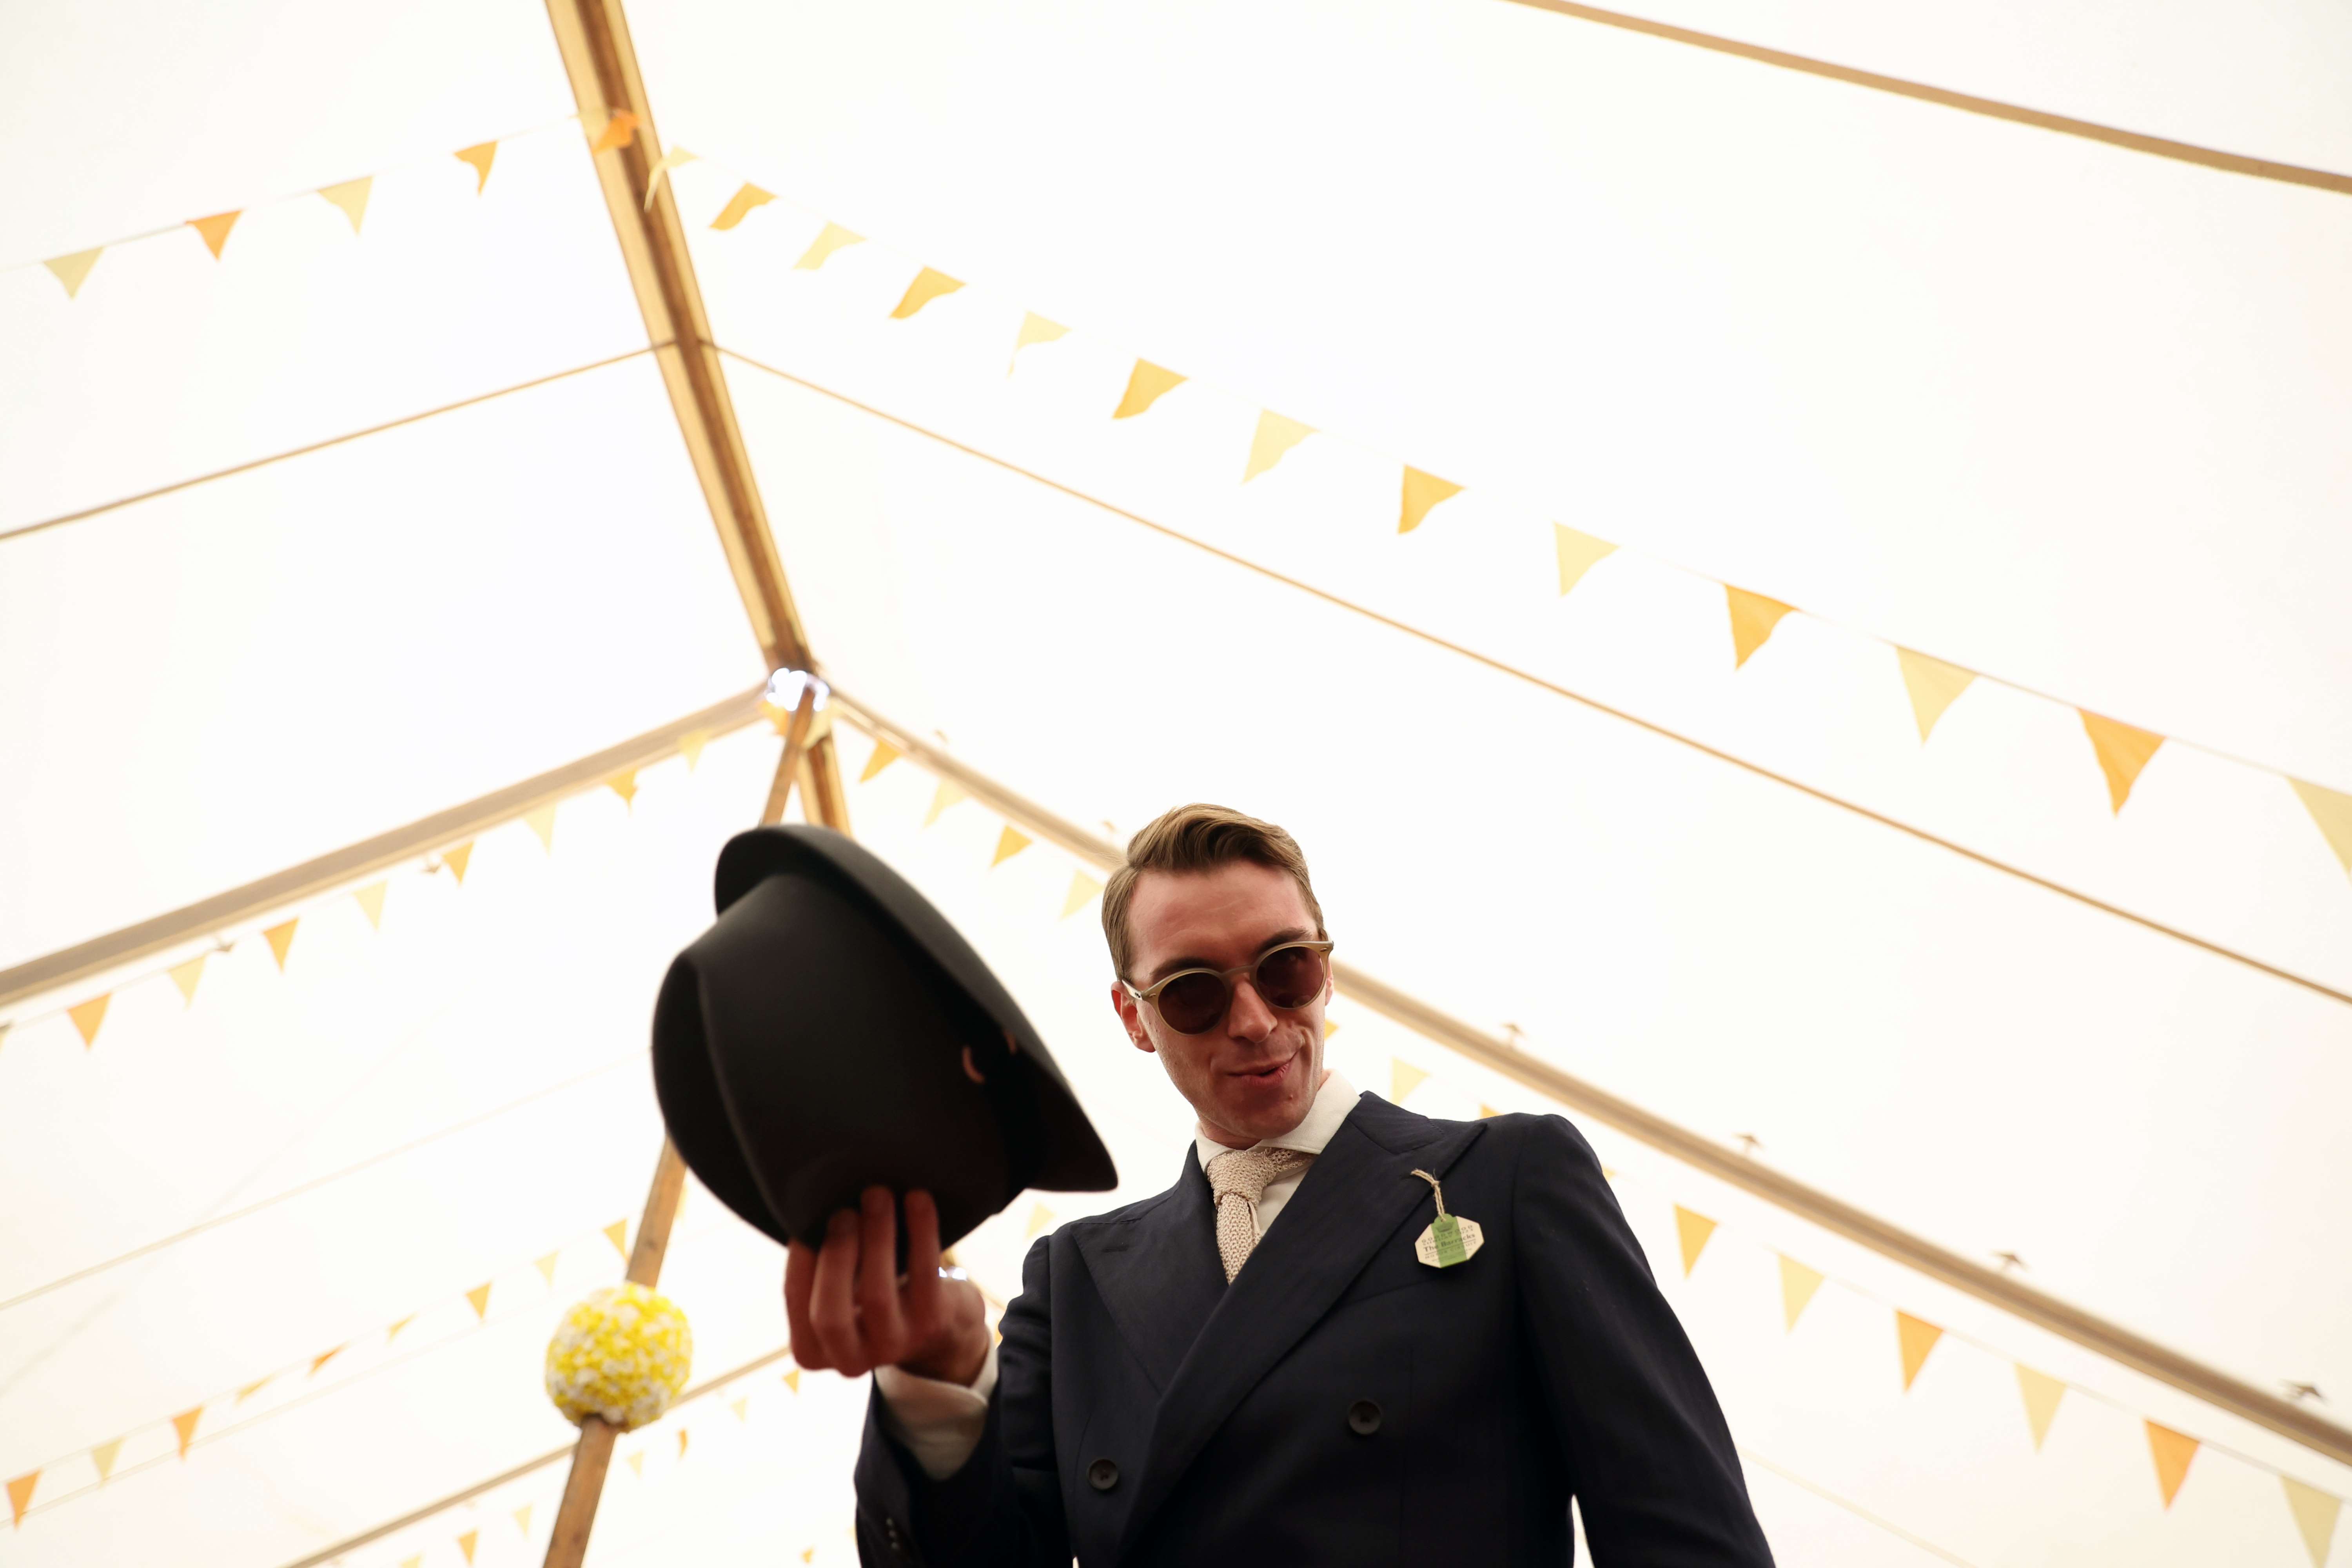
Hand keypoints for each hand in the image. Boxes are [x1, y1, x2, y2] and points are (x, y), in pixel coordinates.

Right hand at [785, 1187, 988, 1384]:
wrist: (939, 1325)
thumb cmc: (872, 1291)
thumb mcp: (837, 1290)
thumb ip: (820, 1263)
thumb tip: (812, 1208)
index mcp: (812, 1351)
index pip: (797, 1302)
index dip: (800, 1261)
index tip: (805, 1223)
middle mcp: (850, 1360)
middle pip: (830, 1313)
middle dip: (836, 1255)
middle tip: (844, 1211)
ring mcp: (893, 1346)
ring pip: (877, 1294)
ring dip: (876, 1236)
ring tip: (878, 1194)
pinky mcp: (933, 1325)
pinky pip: (924, 1274)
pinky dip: (921, 1231)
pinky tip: (918, 1198)